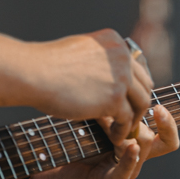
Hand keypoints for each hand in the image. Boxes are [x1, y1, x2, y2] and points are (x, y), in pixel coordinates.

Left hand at [16, 104, 178, 178]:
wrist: (48, 163)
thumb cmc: (71, 132)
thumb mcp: (96, 112)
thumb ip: (113, 99)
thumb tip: (125, 69)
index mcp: (136, 141)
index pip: (167, 132)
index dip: (170, 119)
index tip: (160, 101)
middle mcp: (134, 158)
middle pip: (164, 141)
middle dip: (161, 123)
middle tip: (151, 107)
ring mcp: (123, 172)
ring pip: (143, 148)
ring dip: (125, 128)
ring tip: (105, 116)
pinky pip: (125, 171)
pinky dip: (129, 157)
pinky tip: (130, 145)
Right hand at [29, 29, 152, 138]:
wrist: (35, 72)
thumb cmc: (48, 64)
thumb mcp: (80, 51)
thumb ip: (98, 60)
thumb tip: (105, 77)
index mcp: (114, 41)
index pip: (135, 66)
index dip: (132, 86)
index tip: (126, 101)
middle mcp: (121, 55)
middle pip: (144, 83)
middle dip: (137, 103)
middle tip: (127, 118)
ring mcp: (120, 76)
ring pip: (141, 102)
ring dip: (133, 119)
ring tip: (121, 129)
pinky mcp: (114, 98)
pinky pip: (127, 119)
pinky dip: (123, 131)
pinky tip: (112, 137)